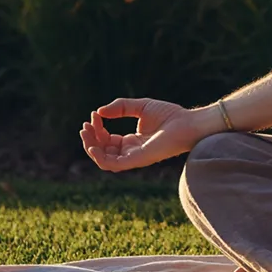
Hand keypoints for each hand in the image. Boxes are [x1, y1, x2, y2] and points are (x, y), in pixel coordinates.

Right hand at [80, 97, 207, 171]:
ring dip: (91, 147)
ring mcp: (133, 157)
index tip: (94, 115)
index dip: (97, 129)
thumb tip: (99, 111)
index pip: (107, 140)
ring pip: (104, 159)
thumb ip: (121, 107)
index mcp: (132, 141)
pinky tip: (93, 145)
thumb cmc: (169, 115)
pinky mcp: (137, 160)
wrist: (187, 123)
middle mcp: (131, 151)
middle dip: (90, 138)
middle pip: (103, 150)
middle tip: (85, 125)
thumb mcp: (141, 106)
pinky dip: (99, 157)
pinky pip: (112, 164)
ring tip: (85, 132)